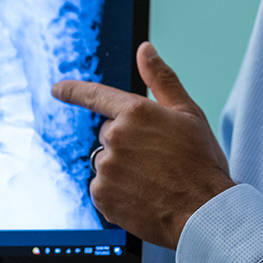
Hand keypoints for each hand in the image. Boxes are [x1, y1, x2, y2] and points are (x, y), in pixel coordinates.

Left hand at [52, 42, 233, 248]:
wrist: (204, 213)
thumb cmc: (200, 163)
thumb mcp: (188, 113)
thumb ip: (161, 78)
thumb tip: (145, 50)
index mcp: (136, 112)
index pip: (96, 95)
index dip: (74, 91)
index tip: (58, 89)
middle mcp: (116, 137)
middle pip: (109, 134)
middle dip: (127, 142)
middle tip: (156, 159)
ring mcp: (107, 168)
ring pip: (107, 162)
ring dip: (123, 169)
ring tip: (153, 181)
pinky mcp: (102, 196)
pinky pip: (103, 188)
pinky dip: (118, 192)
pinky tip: (142, 196)